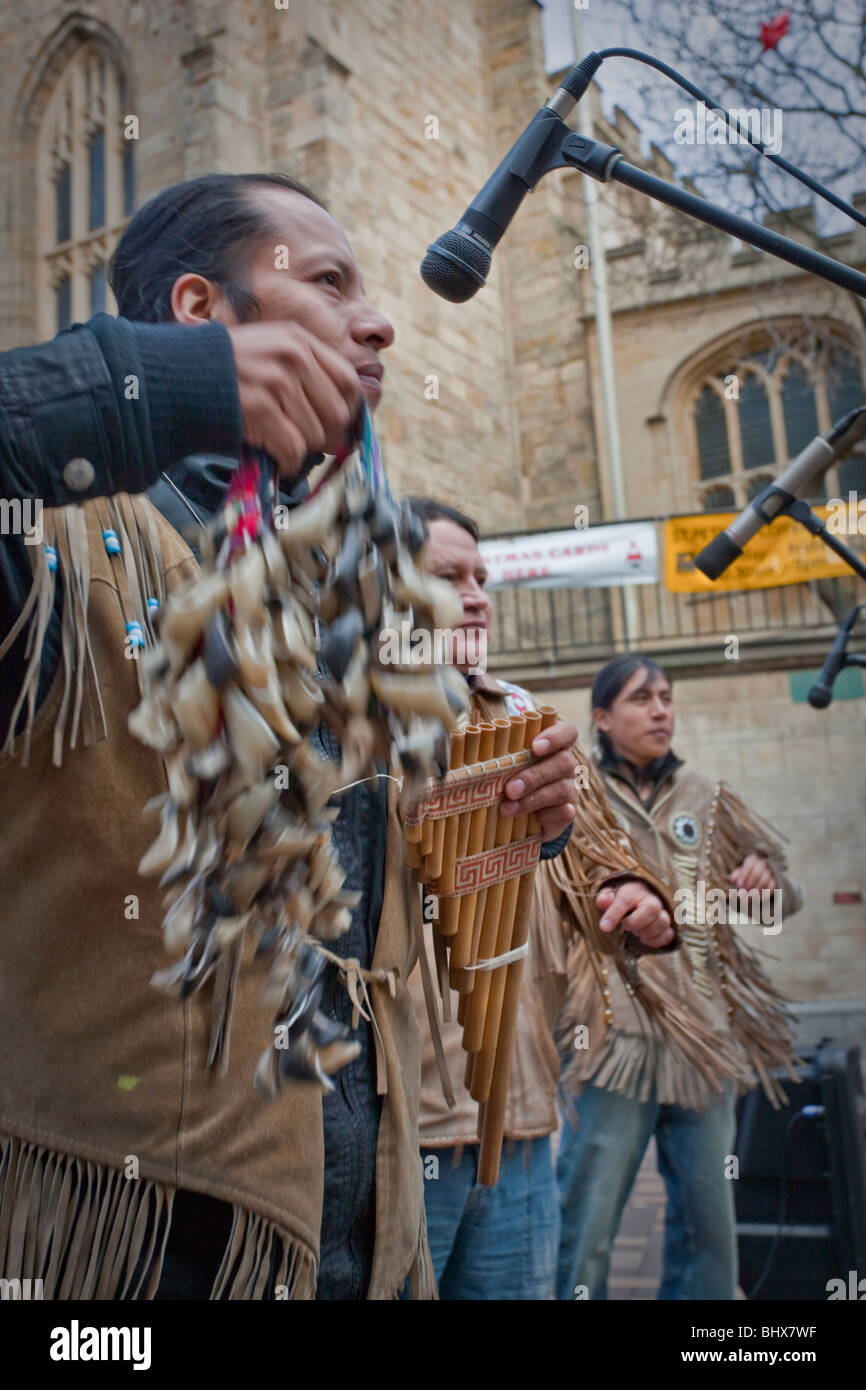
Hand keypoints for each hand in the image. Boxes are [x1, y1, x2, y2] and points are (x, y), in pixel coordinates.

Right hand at [227, 322, 361, 474]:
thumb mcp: (269, 352)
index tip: (336, 427)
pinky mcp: (260, 407)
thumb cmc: (225, 372)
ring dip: (301, 450)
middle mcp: (292, 355)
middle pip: (337, 412)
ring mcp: (276, 380)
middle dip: (326, 436)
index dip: (348, 410)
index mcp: (298, 340)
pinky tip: (277, 459)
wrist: (177, 377)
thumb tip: (344, 417)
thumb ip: (305, 372)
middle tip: (307, 443)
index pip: (348, 381)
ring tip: (281, 445)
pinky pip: (294, 449)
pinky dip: (288, 462)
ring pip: (315, 434)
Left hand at [501, 719, 577, 841]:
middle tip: (510, 789)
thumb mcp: (504, 760)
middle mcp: (566, 763)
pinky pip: (564, 813)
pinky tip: (531, 820)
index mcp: (554, 744)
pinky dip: (547, 816)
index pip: (567, 732)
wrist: (526, 810)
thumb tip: (459, 740)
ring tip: (507, 808)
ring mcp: (569, 788)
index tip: (535, 747)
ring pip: (561, 789)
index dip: (555, 737)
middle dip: (534, 776)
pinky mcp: (567, 812)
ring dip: (533, 799)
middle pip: (564, 762)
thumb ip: (494, 750)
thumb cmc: (510, 774)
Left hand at [596, 880, 673, 948]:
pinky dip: (655, 941)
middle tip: (625, 926)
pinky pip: (668, 935)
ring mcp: (663, 912)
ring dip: (645, 932)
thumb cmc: (622, 899)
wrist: (639, 901)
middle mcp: (652, 899)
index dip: (614, 914)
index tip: (604, 927)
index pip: (626, 899)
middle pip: (651, 909)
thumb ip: (605, 898)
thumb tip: (602, 901)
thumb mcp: (610, 896)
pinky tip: (643, 938)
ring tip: (634, 932)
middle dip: (635, 922)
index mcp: (634, 889)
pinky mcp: (668, 926)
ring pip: (662, 922)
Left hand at [730, 853, 775, 894]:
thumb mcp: (740, 873)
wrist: (759, 876)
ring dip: (756, 890)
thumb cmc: (746, 874)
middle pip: (757, 873)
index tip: (739, 886)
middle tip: (743, 893)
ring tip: (749, 898)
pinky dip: (765, 894)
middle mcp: (762, 864)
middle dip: (749, 884)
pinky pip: (771, 887)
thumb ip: (736, 875)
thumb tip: (732, 879)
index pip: (749, 865)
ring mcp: (770, 871)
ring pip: (764, 880)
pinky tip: (758, 899)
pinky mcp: (775, 880)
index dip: (744, 876)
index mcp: (752, 859)